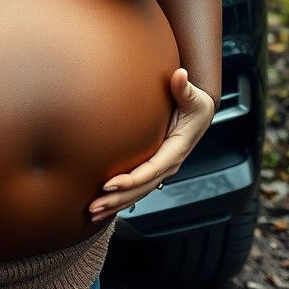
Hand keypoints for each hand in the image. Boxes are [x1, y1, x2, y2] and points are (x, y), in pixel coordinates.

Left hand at [88, 69, 215, 222]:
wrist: (198, 111)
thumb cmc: (194, 103)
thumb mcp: (193, 96)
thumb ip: (183, 88)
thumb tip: (179, 75)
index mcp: (176, 150)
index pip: (152, 169)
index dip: (131, 179)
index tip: (108, 184)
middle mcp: (168, 164)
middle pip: (141, 188)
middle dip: (117, 199)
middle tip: (92, 207)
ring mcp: (160, 168)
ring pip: (137, 192)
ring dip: (115, 204)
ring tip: (90, 213)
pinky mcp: (152, 167)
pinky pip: (135, 187)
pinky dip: (119, 197)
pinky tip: (101, 204)